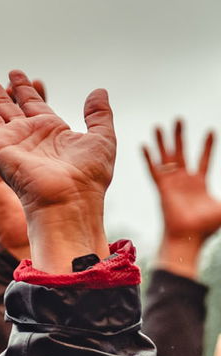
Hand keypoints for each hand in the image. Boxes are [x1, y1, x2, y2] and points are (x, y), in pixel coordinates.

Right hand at [0, 67, 113, 272]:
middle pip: (0, 104)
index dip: (21, 87)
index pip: (29, 102)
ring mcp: (5, 142)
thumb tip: (99, 91)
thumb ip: (98, 114)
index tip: (15, 72)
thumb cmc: (89, 177)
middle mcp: (23, 135)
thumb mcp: (102, 137)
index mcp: (48, 130)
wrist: (70, 199)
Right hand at [143, 120, 220, 277]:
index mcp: (200, 184)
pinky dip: (149, 158)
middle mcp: (184, 180)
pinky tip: (144, 146)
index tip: (210, 130)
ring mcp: (172, 183)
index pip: (204, 160)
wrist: (189, 236)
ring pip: (166, 157)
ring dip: (163, 142)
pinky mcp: (162, 188)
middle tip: (178, 119)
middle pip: (182, 153)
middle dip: (180, 136)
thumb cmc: (207, 227)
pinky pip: (154, 170)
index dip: (207, 146)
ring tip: (159, 125)